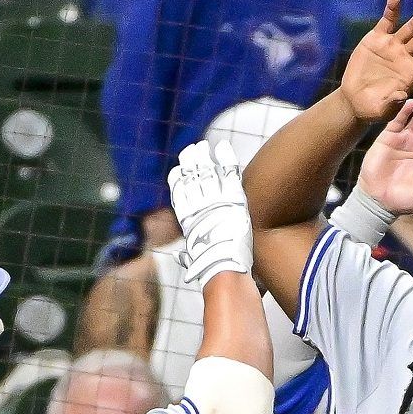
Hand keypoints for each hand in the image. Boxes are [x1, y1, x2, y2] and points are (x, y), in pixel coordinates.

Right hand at [168, 140, 252, 285]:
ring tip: (204, 147)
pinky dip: (225, 157)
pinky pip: (228, 171)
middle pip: (191, 176)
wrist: (225, 265)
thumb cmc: (209, 267)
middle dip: (190, 161)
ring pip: (207, 170)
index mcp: (186, 217)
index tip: (179, 169)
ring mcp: (216, 198)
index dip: (177, 177)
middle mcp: (198, 204)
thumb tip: (179, 257)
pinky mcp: (234, 197)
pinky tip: (222, 146)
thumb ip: (186, 256)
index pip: (178, 190)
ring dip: (204, 156)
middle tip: (192, 150)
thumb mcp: (194, 261)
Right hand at [340, 0, 412, 122]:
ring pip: (410, 28)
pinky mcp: (378, 38)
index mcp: (411, 74)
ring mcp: (393, 46)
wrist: (354, 99)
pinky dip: (392, 10)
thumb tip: (401, 96)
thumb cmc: (371, 109)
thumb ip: (392, 104)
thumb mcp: (380, 111)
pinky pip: (387, 21)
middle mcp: (406, 57)